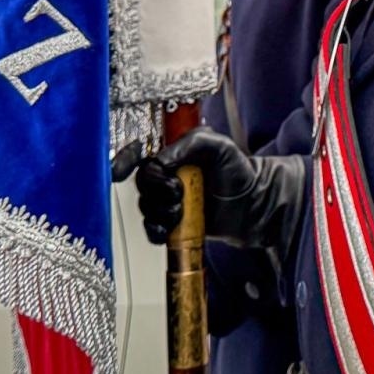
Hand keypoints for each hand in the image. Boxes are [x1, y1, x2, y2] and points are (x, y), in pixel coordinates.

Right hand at [111, 126, 305, 249]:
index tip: (119, 170)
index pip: (141, 153)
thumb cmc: (240, 172)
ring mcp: (169, 200)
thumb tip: (161, 160)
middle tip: (178, 191)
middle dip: (157, 189)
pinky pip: (152, 228)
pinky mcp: (173, 223)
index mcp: (176, 153)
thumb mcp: (220, 146)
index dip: (125, 160)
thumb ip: (191, 144)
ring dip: (161, 211)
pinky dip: (157, 230)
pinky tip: (172, 227)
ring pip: (146, 207)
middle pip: (142, 183)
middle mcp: (169, 175)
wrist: (254, 206)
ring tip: (184, 209)